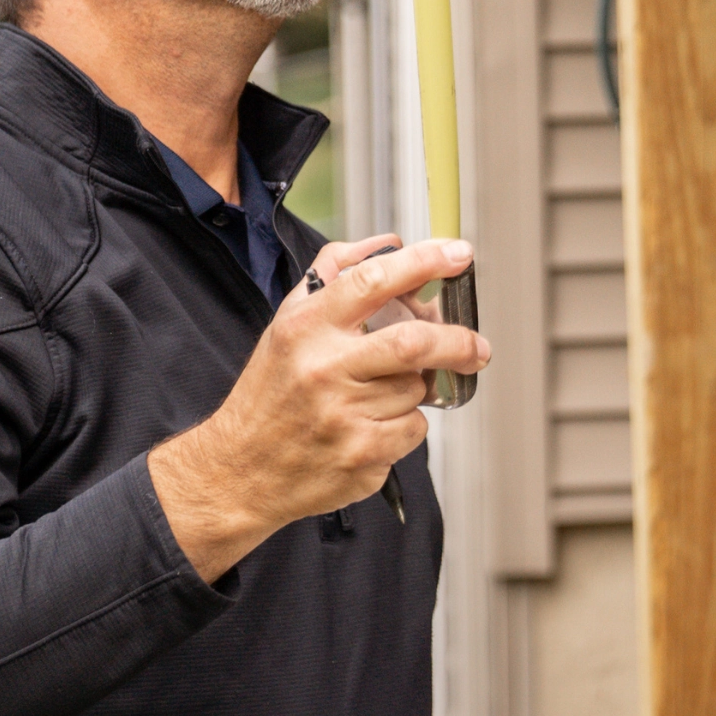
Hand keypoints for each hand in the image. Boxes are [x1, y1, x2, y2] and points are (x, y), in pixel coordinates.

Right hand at [147, 236, 488, 582]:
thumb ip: (333, 275)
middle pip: (413, 343)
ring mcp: (343, 416)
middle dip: (458, 341)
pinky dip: (406, 426)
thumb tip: (388, 244)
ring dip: (415, 390)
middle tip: (476, 346)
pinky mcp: (361, 456)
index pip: (373, 281)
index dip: (425, 262)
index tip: (458, 255)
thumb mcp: (287, 324)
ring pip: (416, 390)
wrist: (240, 470)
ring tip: (382, 396)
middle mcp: (324, 368)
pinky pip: (413, 430)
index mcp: (307, 328)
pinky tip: (373, 427)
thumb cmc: (270, 393)